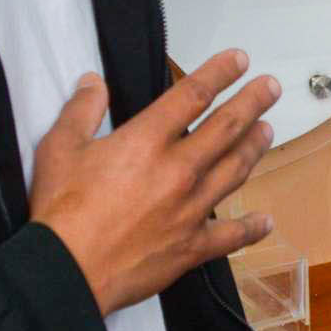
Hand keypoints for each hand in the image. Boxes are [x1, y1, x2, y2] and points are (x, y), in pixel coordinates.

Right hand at [30, 50, 280, 316]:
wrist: (67, 271)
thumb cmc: (61, 211)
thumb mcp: (59, 148)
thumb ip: (81, 110)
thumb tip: (92, 82)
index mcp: (147, 141)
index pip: (193, 95)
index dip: (220, 73)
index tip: (239, 59)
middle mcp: (178, 170)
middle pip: (228, 127)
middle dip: (253, 102)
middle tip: (271, 87)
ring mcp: (190, 209)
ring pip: (234, 171)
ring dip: (254, 148)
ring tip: (267, 131)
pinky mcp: (191, 247)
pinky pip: (231, 235)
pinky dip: (251, 228)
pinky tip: (266, 221)